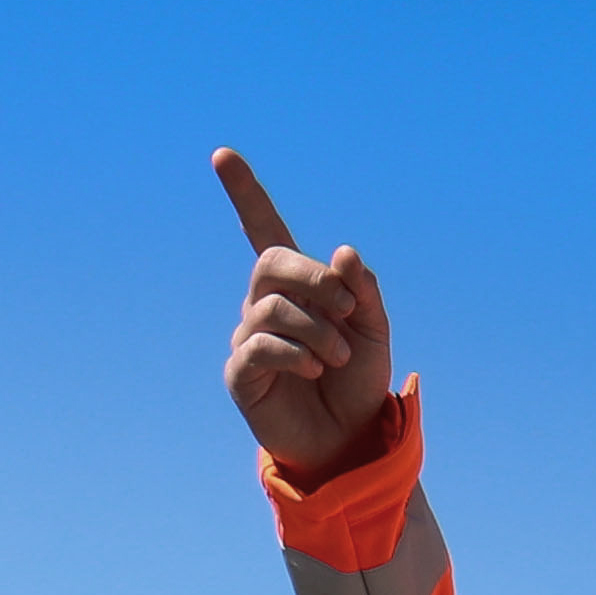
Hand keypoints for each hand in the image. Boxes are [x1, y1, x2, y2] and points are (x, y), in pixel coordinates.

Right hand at [213, 148, 396, 476]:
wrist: (348, 438)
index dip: (244, 193)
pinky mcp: (240, 372)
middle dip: (314, 279)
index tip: (221, 155)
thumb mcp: (373, 328)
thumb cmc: (358, 380)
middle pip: (271, 262)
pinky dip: (296, 353)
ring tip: (337, 355)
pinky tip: (315, 369)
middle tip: (347, 309)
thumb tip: (341, 254)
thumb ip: (361, 290)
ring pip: (272, 306)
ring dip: (316, 328)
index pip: (263, 228)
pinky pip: (260, 345)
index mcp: (297, 285)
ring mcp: (248, 336)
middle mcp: (265, 303)